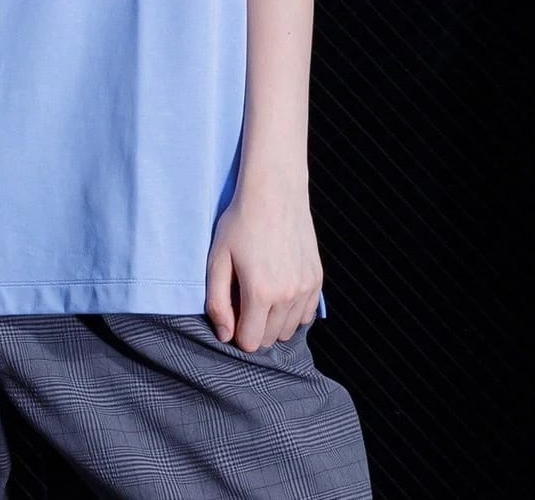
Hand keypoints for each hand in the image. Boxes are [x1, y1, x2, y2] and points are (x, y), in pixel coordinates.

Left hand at [204, 176, 322, 351]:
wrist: (274, 192)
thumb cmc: (240, 222)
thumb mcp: (217, 259)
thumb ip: (217, 302)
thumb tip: (224, 335)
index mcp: (260, 292)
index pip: (250, 342)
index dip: (236, 332)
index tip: (231, 312)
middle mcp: (288, 295)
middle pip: (270, 339)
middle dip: (254, 327)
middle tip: (243, 297)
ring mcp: (306, 288)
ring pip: (288, 330)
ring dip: (273, 321)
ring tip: (261, 292)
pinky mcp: (317, 279)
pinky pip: (305, 315)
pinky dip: (292, 311)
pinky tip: (279, 289)